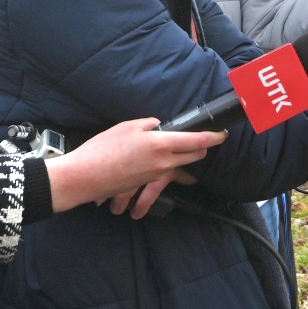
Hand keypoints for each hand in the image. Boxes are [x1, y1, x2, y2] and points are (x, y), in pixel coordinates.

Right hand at [44, 119, 226, 218]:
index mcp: (160, 144)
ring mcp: (157, 175)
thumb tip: (159, 126)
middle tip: (201, 138)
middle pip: (196, 156)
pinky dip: (170, 167)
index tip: (222, 133)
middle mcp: (163, 162)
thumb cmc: (102, 150)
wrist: (84, 177)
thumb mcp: (126, 128)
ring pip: (182, 166)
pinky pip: (167, 174)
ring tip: (181, 147)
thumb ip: (149, 125)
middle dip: (202, 147)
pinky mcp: (148, 183)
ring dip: (186, 157)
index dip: (214, 137)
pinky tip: (161, 160)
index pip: (197, 141)